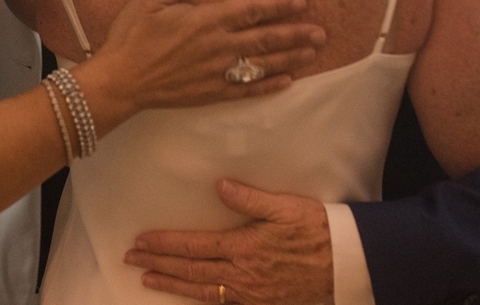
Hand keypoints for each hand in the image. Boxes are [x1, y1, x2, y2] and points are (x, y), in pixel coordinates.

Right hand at [79, 0, 324, 112]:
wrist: (120, 81)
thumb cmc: (132, 36)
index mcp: (206, 21)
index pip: (251, 10)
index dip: (278, 5)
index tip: (301, 1)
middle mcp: (219, 47)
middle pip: (265, 39)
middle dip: (295, 34)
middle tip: (321, 32)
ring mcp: (218, 72)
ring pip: (262, 64)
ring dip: (289, 58)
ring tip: (312, 54)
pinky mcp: (212, 93)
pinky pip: (247, 90)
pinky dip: (268, 85)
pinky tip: (286, 82)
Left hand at [125, 181, 333, 303]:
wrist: (348, 266)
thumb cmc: (318, 231)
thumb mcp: (286, 207)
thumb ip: (251, 198)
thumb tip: (219, 185)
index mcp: (244, 248)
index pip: (194, 247)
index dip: (165, 244)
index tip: (141, 241)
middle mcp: (242, 276)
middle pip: (191, 272)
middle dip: (158, 264)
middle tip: (131, 259)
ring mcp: (252, 295)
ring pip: (203, 293)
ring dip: (173, 286)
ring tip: (148, 280)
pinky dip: (203, 302)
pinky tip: (191, 299)